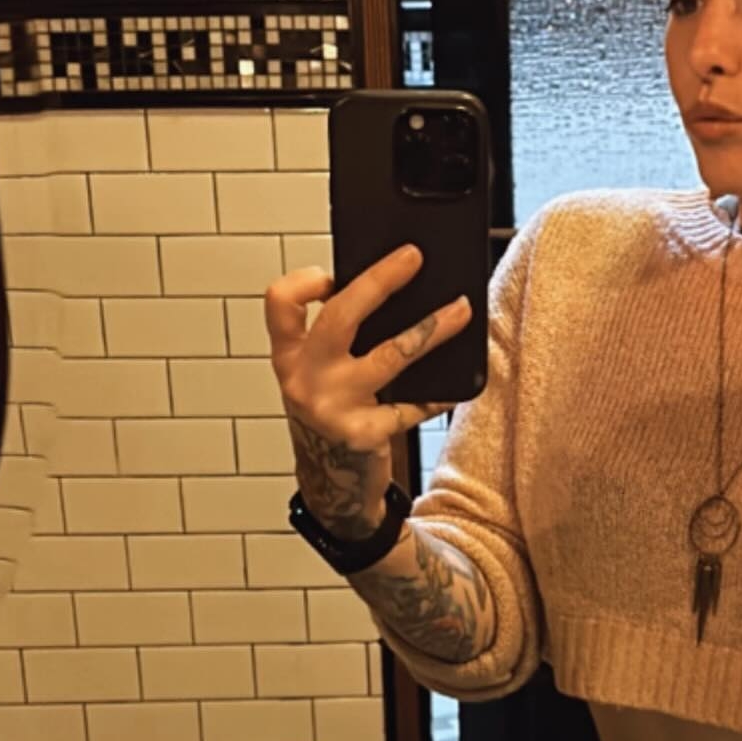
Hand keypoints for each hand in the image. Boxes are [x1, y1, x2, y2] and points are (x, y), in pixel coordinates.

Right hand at [263, 246, 470, 536]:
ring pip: (389, 355)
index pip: (280, 303)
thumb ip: (337, 339)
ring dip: (431, 329)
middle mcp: (304, 379)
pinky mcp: (364, 434)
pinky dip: (440, 392)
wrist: (333, 483)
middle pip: (340, 317)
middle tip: (413, 257)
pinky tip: (459, 384)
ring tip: (461, 309)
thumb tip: (390, 289)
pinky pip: (412, 404)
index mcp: (289, 356)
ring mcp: (333, 407)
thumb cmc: (332, 414)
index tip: (334, 273)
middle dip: (380, 280)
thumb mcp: (319, 375)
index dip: (306, 280)